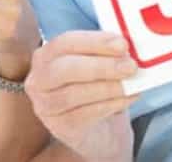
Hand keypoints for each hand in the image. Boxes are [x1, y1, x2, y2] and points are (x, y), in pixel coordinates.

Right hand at [25, 31, 138, 161]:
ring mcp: (46, 106)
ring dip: (109, 87)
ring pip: (76, 93)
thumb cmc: (94, 86)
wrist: (97, 130)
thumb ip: (105, 52)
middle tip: (130, 65)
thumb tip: (125, 46)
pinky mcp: (60, 127)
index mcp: (45, 55)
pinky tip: (128, 97)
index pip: (66, 42)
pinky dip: (111, 104)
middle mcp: (39, 79)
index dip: (94, 42)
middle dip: (101, 66)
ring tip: (132, 84)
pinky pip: (86, 114)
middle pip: (66, 68)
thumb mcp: (95, 64)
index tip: (121, 44)